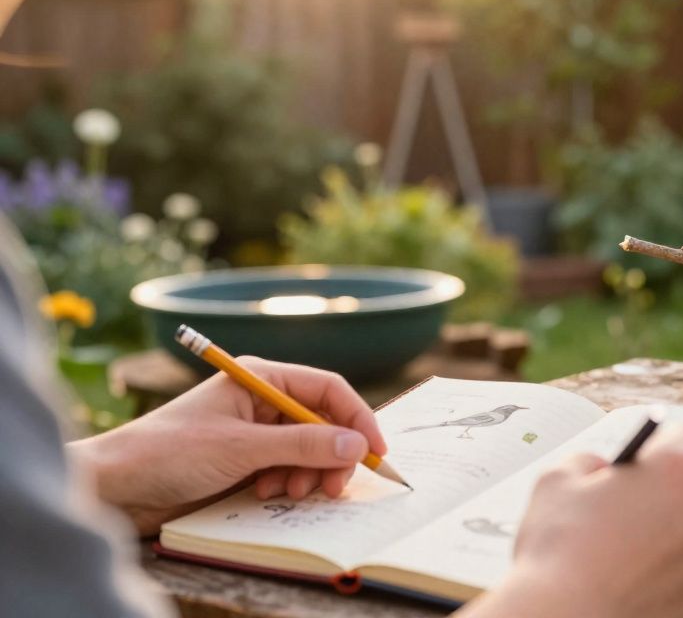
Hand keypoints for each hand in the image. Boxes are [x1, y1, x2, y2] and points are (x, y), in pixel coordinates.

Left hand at [68, 357, 386, 534]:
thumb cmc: (168, 452)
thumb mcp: (241, 448)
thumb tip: (356, 445)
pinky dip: (288, 484)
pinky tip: (265, 494)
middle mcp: (263, 401)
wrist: (116, 486)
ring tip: (286, 492)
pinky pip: (289, 470)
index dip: (357, 418)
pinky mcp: (247, 462)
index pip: (328, 390)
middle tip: (331, 487)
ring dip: (307, 473)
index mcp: (261, 378)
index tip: (375, 452)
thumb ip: (302, 446)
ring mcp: (256, 432)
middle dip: (332, 455)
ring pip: (309, 450)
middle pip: (324, 423)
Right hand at [461, 424, 682, 617]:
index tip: (644, 455)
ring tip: (616, 558)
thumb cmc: (558, 553)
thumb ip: (587, 462)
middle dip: (656, 497)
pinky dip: (661, 578)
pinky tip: (625, 585)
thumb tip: (600, 471)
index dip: (660, 443)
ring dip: (660, 540)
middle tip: (619, 511)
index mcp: (675, 471)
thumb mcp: (556, 482)